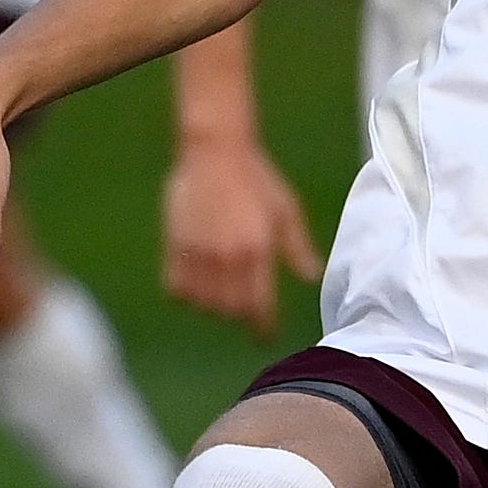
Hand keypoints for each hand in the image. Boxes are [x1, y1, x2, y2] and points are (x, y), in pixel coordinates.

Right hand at [163, 135, 322, 338]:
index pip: (260, 306)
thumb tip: (312, 278)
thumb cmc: (258, 179)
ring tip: (220, 298)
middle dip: (239, 316)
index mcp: (258, 251)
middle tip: (243, 309)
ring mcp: (198, 253)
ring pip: (203, 303)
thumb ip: (298, 247)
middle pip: (230, 310)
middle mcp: (228, 258)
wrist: (215, 152)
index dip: (262, 328)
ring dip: (213, 307)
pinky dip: (185, 296)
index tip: (262, 336)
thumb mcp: (286, 210)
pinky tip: (194, 288)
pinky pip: (175, 287)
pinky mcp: (175, 245)